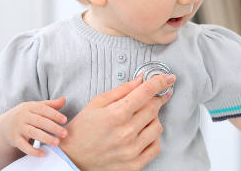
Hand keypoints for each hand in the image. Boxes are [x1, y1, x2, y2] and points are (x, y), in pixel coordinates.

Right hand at [0, 98, 68, 157]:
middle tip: (64, 133)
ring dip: (45, 138)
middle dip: (53, 127)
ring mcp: (17, 128)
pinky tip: (42, 154)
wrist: (3, 125)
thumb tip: (64, 100)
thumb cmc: (24, 115)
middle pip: (39, 121)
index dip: (54, 114)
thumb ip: (49, 105)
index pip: (43, 109)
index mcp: (29, 106)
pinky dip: (32, 150)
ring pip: (32, 133)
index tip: (65, 120)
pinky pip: (23, 146)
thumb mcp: (34, 107)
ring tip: (57, 143)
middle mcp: (22, 116)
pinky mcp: (14, 139)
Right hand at [59, 72, 174, 170]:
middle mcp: (126, 132)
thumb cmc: (82, 130)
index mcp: (116, 114)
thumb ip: (122, 90)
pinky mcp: (134, 164)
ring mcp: (132, 150)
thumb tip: (141, 80)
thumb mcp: (97, 103)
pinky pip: (156, 147)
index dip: (160, 82)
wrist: (73, 158)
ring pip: (158, 126)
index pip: (147, 92)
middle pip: (154, 108)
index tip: (167, 78)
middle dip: (156, 98)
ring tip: (139, 118)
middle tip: (152, 96)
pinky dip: (153, 137)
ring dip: (153, 119)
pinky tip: (142, 133)